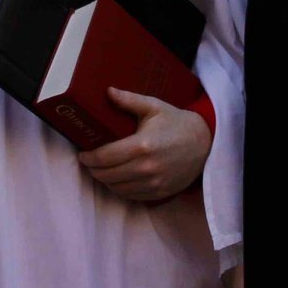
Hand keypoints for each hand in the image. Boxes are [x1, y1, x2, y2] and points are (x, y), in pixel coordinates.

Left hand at [76, 87, 211, 202]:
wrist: (205, 143)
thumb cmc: (176, 123)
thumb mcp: (154, 106)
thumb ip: (129, 100)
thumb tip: (107, 91)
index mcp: (142, 145)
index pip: (105, 158)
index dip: (89, 158)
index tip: (82, 154)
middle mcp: (147, 168)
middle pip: (107, 175)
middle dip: (93, 169)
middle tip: (89, 161)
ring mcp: (154, 183)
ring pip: (117, 188)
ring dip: (105, 180)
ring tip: (101, 169)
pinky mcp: (160, 193)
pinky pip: (132, 196)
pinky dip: (120, 188)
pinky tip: (117, 178)